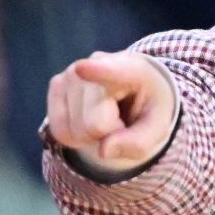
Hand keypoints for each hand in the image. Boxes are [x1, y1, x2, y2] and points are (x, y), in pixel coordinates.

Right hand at [44, 51, 177, 173]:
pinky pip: (60, 131)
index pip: (111, 71)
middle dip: (108, 134)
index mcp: (132, 69)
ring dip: (92, 136)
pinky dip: (76, 136)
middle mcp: (96, 63)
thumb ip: (138, 143)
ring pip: (74, 131)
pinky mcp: (56, 85)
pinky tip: (89, 118)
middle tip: (120, 119)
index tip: (82, 69)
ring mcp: (71, 73)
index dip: (96, 72)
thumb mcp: (157, 128)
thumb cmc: (146, 108)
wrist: (133, 91)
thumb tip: (103, 151)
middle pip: (93, 125)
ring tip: (107, 116)